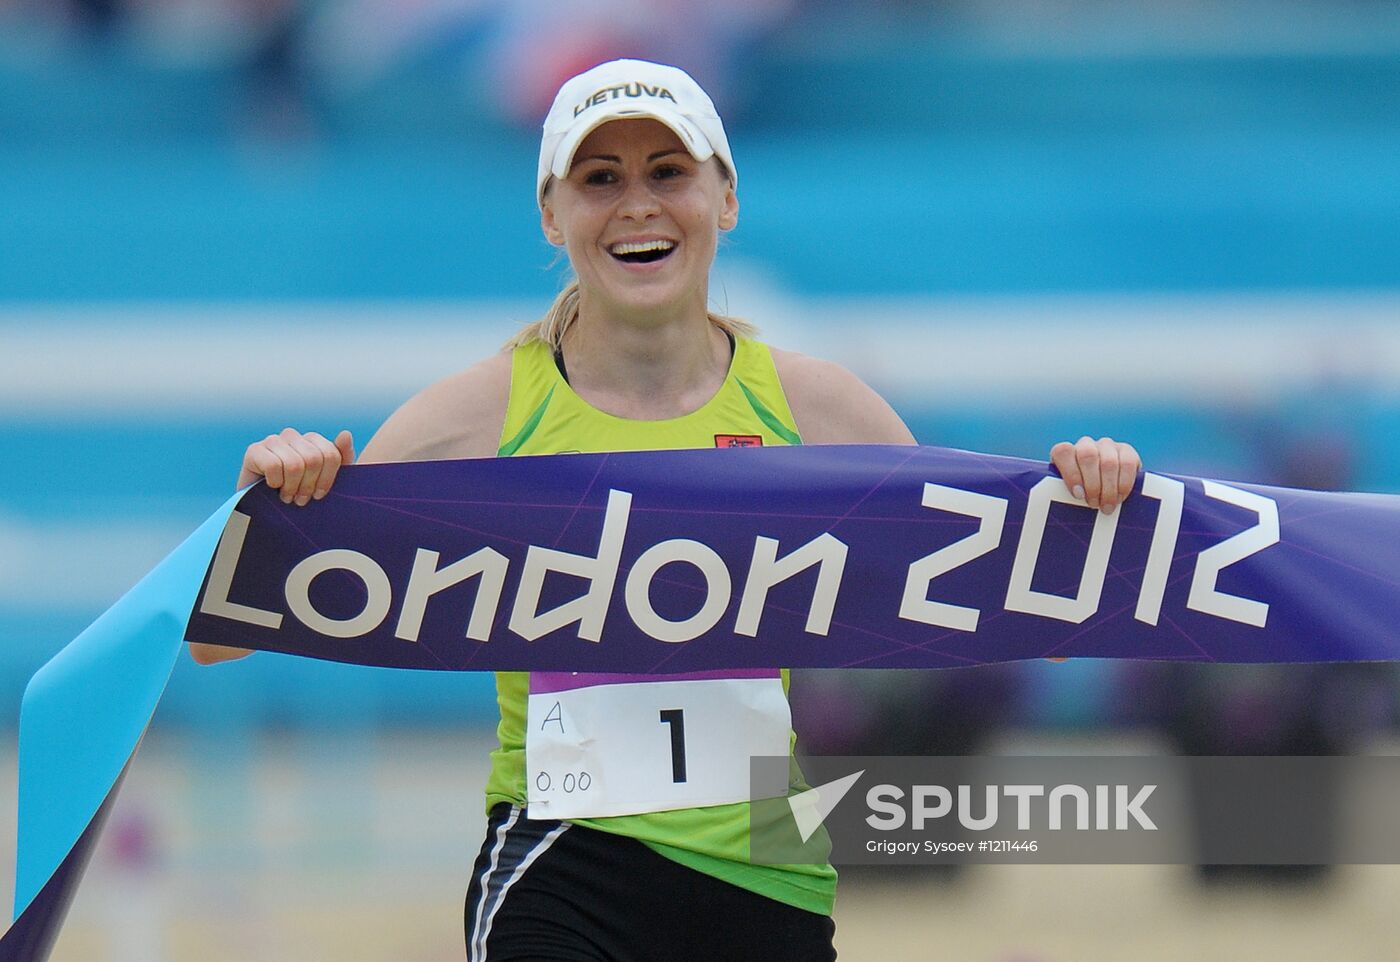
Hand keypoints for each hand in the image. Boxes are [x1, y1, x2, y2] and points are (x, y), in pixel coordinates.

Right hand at [238, 428, 355, 504]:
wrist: (265, 507)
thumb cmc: (299, 493)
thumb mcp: (327, 479)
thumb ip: (342, 457)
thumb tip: (345, 434)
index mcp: (312, 440)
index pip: (330, 454)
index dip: (327, 480)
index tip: (318, 495)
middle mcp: (292, 435)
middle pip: (313, 459)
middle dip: (308, 486)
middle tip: (300, 499)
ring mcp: (272, 440)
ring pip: (294, 464)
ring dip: (291, 487)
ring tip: (287, 496)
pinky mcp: (254, 450)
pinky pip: (273, 466)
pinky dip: (275, 482)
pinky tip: (272, 487)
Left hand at [1049, 436, 1140, 515]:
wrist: (1105, 492)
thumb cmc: (1080, 497)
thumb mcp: (1066, 495)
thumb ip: (1060, 495)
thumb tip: (1051, 508)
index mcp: (1065, 452)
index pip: (1063, 452)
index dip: (1071, 473)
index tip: (1078, 495)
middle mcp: (1085, 445)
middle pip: (1087, 455)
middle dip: (1092, 484)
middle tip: (1094, 505)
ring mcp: (1107, 446)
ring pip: (1108, 462)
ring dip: (1109, 488)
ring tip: (1107, 506)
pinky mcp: (1127, 451)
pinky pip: (1127, 464)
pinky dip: (1124, 484)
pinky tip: (1120, 497)